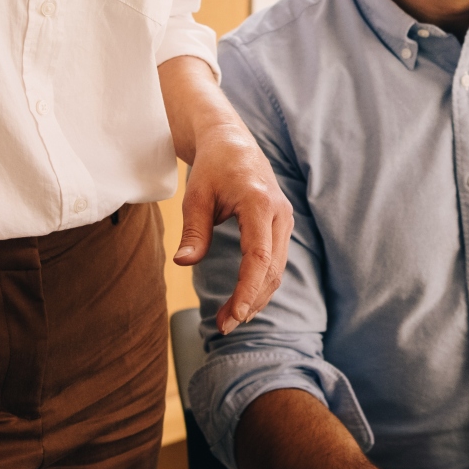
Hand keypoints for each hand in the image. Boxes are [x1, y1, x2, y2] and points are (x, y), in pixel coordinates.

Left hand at [177, 123, 291, 332]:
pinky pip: (276, 262)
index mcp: (260, 204)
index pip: (259, 258)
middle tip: (223, 326)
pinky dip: (261, 284)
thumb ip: (194, 230)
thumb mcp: (196, 196)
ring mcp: (284, 220)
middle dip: (249, 302)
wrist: (233, 142)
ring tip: (229, 320)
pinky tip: (243, 301)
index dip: (247, 291)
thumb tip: (183, 263)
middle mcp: (280, 214)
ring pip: (277, 270)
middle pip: (272, 270)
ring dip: (256, 298)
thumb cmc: (213, 167)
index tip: (233, 317)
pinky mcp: (281, 226)